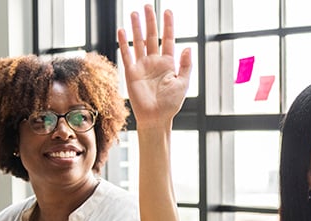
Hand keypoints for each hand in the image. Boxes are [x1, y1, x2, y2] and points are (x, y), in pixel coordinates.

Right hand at [117, 4, 191, 128]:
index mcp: (168, 63)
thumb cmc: (171, 104)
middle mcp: (154, 62)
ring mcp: (142, 66)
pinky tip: (122, 31)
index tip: (168, 11)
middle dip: (150, 21)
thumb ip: (185, 65)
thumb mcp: (183, 83)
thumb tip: (188, 47)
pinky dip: (124, 43)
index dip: (168, 26)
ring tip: (134, 13)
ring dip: (136, 28)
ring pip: (139, 42)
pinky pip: (127, 55)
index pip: (168, 39)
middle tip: (147, 6)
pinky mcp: (131, 73)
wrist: (156, 118)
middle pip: (152, 37)